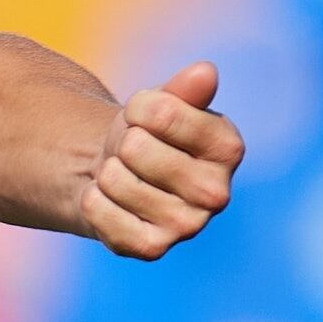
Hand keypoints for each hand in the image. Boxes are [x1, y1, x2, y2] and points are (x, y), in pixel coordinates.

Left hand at [77, 62, 242, 260]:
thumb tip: (205, 72)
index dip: (138, 108)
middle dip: (122, 142)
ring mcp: (187, 226)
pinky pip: (99, 211)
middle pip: (135, 147)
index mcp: (229, 148)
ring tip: (125, 175)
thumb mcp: (164, 102)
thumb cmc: (150, 133)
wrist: (124, 175)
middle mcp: (217, 193)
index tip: (146, 118)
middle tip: (134, 153)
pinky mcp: (152, 248)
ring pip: (114, 179)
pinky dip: (93, 200)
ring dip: (107, 172)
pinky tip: (112, 202)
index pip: (160, 112)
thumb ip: (185, 89)